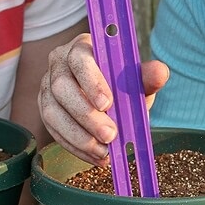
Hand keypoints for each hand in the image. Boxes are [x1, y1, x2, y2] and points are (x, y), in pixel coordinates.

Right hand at [38, 33, 168, 164]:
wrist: (109, 96)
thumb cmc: (120, 82)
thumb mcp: (136, 79)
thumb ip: (147, 76)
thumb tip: (160, 72)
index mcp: (80, 48)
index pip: (79, 60)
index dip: (91, 82)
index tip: (108, 105)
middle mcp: (58, 64)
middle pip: (62, 88)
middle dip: (86, 115)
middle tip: (110, 135)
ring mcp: (47, 87)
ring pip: (52, 113)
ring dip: (78, 136)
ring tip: (103, 151)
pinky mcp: (45, 109)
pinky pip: (53, 130)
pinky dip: (75, 147)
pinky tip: (95, 156)